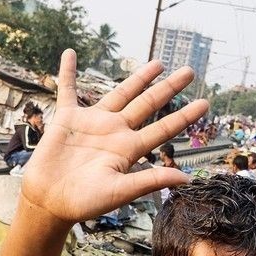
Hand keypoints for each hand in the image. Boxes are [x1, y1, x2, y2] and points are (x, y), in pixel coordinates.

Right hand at [19, 50, 207, 223]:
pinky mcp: (67, 119)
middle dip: (168, 88)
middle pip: (148, 104)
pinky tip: (70, 53)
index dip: (184, 116)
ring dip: (138, 78)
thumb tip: (187, 179)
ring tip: (158, 64)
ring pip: (120, 93)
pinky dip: (67, 72)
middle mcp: (115, 132)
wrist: (50, 202)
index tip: (205, 103)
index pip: (163, 128)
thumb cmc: (84, 202)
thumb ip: (150, 181)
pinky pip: (68, 90)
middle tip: (189, 72)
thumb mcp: (120, 191)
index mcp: (129, 149)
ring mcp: (93, 123)